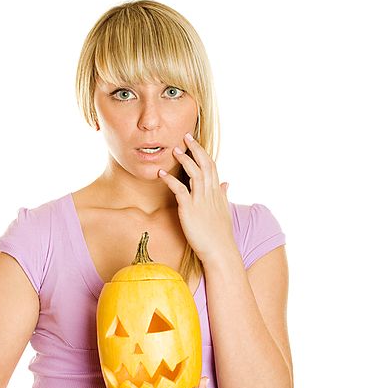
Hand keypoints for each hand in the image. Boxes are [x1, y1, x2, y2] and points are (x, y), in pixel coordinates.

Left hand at [158, 132, 233, 261]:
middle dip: (195, 149)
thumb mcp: (225, 212)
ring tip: (174, 150)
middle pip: (204, 165)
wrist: (220, 251)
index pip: (212, 167)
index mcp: (217, 193)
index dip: (202, 153)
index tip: (194, 142)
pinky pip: (180, 190)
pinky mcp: (190, 210)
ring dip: (184, 160)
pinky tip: (162, 174)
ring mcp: (201, 201)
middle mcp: (211, 194)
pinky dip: (171, 180)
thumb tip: (226, 183)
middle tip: (185, 136)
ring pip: (194, 173)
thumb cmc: (221, 235)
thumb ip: (224, 195)